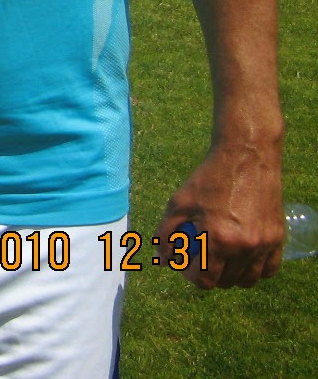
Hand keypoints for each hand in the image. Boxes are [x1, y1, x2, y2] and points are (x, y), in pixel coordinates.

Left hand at [154, 141, 283, 287]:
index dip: (191, 276)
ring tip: (220, 258)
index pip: (205, 280)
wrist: (246, 158)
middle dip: (208, 275)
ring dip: (231, 275)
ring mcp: (264, 244)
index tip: (186, 265)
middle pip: (225, 282)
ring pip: (248, 280)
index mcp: (218, 239)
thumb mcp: (178, 202)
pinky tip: (242, 257)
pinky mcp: (278, 238)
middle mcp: (244, 246)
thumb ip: (166, 234)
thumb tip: (162, 259)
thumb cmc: (208, 178)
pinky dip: (255, 270)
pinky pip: (269, 270)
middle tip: (200, 258)